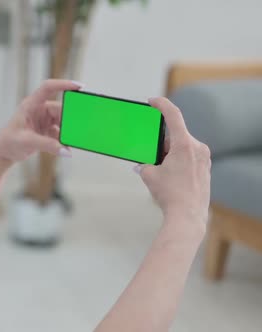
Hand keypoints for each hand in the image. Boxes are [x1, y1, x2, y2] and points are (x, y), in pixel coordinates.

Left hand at [0, 80, 81, 173]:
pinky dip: (64, 141)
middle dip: (71, 118)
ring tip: (74, 141)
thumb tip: (67, 151)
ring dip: (68, 131)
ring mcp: (43, 120)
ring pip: (62, 122)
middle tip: (81, 126)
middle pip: (60, 109)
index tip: (79, 87)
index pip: (48, 88)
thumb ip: (47, 145)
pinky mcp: (46, 131)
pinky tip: (66, 150)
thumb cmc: (8, 142)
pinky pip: (60, 133)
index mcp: (31, 105)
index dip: (63, 84)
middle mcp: (38, 109)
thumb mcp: (27, 142)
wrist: (2, 153)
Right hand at [137, 97, 210, 229]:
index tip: (152, 101)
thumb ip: (144, 164)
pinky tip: (170, 176)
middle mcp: (198, 148)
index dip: (162, 104)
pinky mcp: (205, 169)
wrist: (188, 216)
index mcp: (184, 145)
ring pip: (182, 147)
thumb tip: (142, 164)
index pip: (173, 115)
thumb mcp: (149, 175)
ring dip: (169, 153)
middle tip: (149, 154)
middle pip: (175, 135)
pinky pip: (189, 157)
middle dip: (161, 143)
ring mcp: (204, 159)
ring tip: (160, 171)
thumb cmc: (170, 195)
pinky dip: (178, 161)